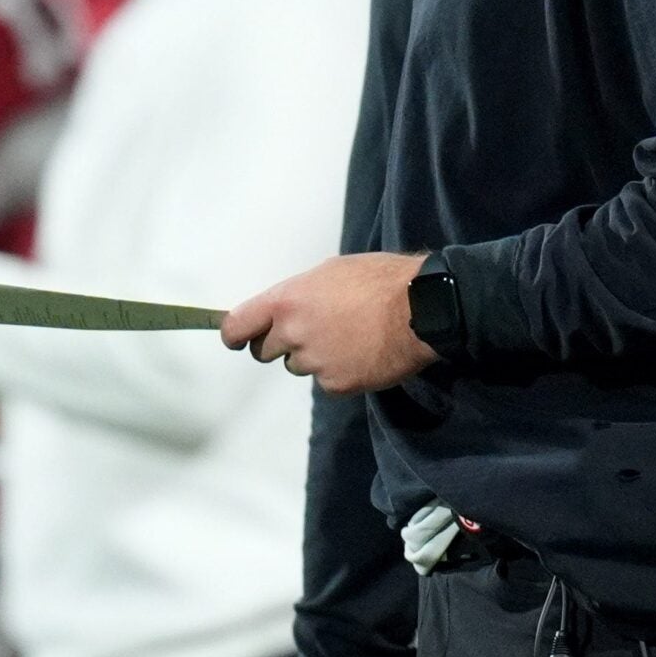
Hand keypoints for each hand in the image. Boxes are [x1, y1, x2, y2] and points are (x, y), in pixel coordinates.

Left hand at [223, 254, 437, 396]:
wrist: (421, 309)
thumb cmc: (379, 279)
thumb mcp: (330, 272)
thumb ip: (300, 295)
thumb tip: (287, 309)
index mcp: (286, 301)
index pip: (236, 327)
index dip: (235, 334)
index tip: (237, 338)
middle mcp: (293, 334)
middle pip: (264, 351)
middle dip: (280, 344)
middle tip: (310, 332)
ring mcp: (315, 363)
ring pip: (299, 366)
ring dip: (314, 356)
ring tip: (347, 338)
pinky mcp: (337, 384)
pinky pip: (327, 381)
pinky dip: (340, 371)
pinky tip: (362, 353)